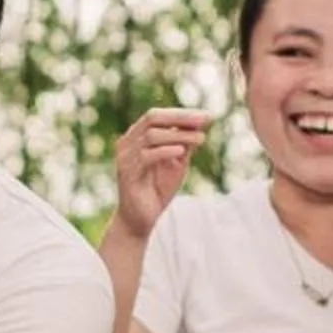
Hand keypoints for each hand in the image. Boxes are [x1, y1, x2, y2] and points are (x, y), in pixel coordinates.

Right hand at [110, 108, 211, 239]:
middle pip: (152, 118)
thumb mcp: (177, 162)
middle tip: (204, 120)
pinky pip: (146, 156)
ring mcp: (125, 156)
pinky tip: (182, 151)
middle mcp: (127, 142)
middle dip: (181, 117)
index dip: (182, 113)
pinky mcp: (126, 173)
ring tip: (201, 139)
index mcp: (137, 136)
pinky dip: (165, 151)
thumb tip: (203, 121)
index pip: (158, 115)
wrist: (141, 219)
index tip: (207, 115)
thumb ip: (185, 143)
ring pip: (151, 135)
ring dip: (179, 135)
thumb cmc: (158, 189)